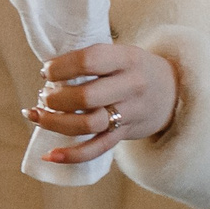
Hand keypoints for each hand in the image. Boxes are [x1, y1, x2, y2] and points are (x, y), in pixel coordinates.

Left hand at [28, 42, 177, 163]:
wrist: (173, 91)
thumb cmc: (133, 69)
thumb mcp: (120, 53)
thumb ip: (90, 60)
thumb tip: (46, 74)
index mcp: (127, 60)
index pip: (89, 61)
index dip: (60, 67)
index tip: (46, 72)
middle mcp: (131, 86)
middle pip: (85, 97)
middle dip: (54, 98)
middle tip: (43, 95)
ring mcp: (130, 113)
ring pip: (87, 125)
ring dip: (55, 123)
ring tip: (36, 115)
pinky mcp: (125, 134)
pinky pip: (97, 149)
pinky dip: (72, 155)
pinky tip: (50, 155)